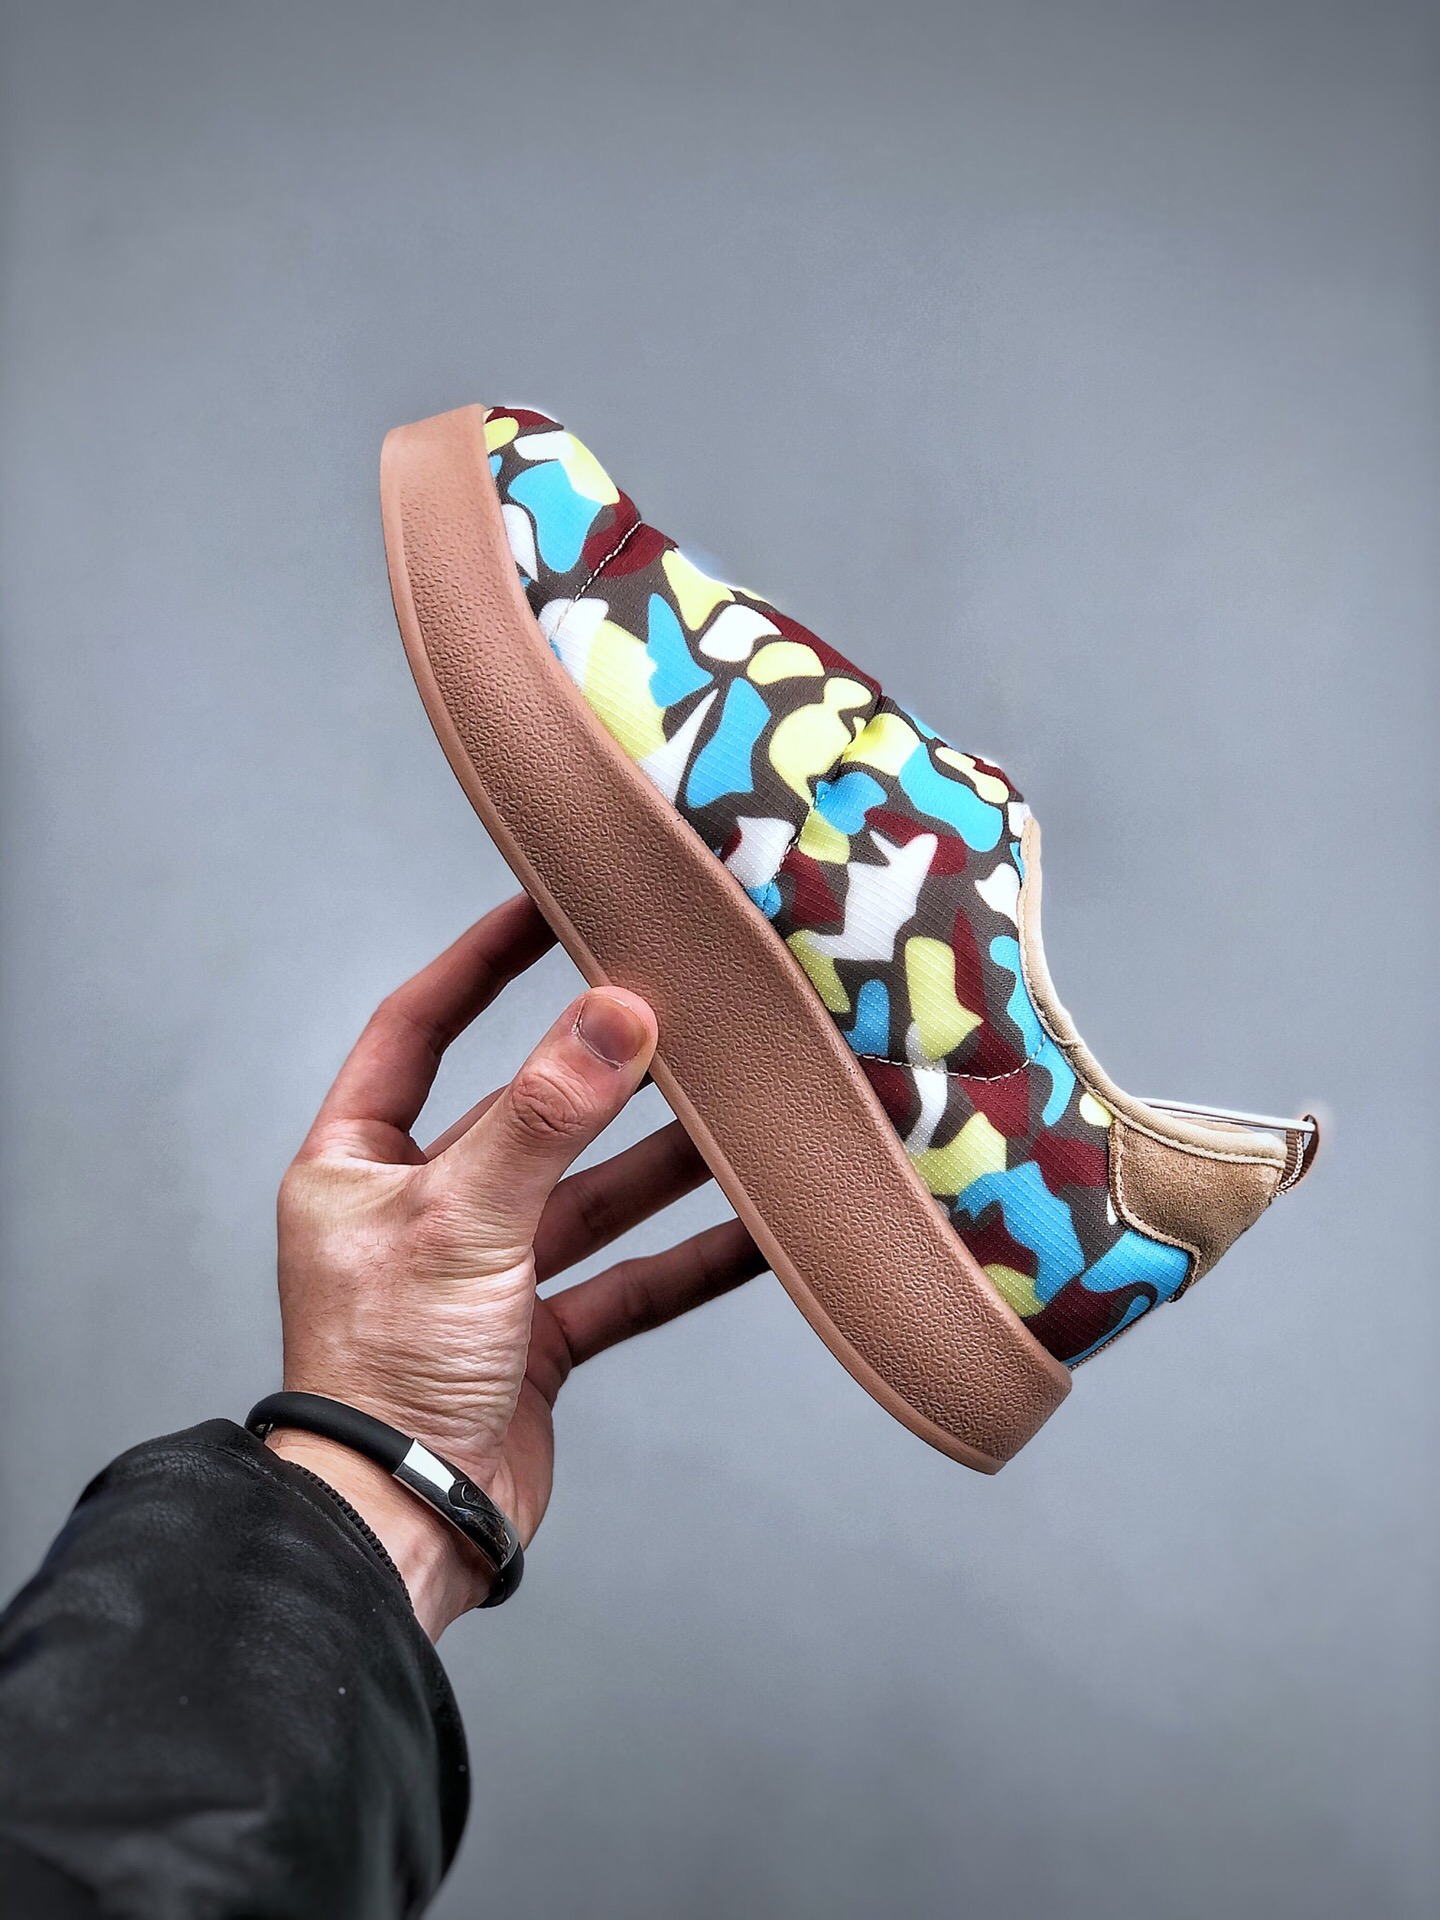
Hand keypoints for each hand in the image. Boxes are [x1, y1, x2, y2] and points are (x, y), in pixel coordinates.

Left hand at [267, 893, 763, 1634]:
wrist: (404, 1528)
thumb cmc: (383, 1373)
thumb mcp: (461, 1221)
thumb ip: (543, 1117)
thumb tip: (615, 1012)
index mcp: (358, 1163)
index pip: (417, 1028)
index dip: (479, 962)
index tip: (546, 904)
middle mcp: (420, 1208)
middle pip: (527, 1112)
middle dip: (605, 1068)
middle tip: (681, 1002)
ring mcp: (484, 1275)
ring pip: (591, 1194)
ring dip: (664, 1159)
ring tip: (744, 1106)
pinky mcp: (538, 1337)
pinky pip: (627, 1278)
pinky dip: (689, 1256)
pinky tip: (758, 1228)